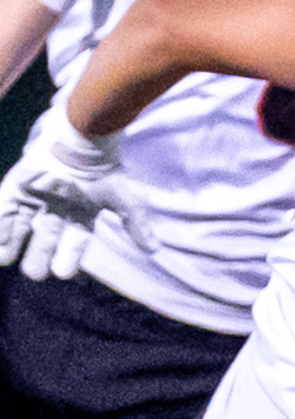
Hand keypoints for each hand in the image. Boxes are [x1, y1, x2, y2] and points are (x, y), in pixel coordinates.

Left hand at [0, 104, 150, 280]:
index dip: (68, 261)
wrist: (79, 143)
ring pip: (19, 231)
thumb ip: (136, 224)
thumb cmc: (103, 172)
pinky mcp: (14, 191)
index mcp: (81, 213)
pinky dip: (0, 231)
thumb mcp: (125, 199)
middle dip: (38, 260)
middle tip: (36, 273)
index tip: (66, 275)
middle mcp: (56, 209)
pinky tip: (1, 247)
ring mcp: (34, 200)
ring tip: (7, 260)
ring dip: (10, 250)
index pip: (74, 244)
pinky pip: (2, 215)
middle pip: (44, 242)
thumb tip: (154, 250)